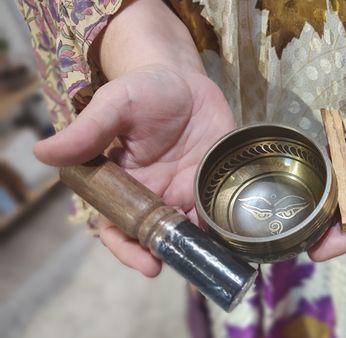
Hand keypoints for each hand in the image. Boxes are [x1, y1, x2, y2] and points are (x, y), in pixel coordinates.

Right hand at [35, 65, 234, 275]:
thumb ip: (88, 131)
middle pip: (155, 236)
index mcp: (123, 184)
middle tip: (182, 263)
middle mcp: (153, 195)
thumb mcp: (116, 105)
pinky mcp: (212, 183)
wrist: (186, 81)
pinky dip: (221, 226)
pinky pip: (216, 211)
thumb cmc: (145, 90)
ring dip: (196, 247)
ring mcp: (185, 191)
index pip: (118, 226)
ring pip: (188, 231)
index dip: (127, 248)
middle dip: (166, 254)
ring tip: (208, 256)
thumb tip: (43, 153)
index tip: (145, 263)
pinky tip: (230, 237)